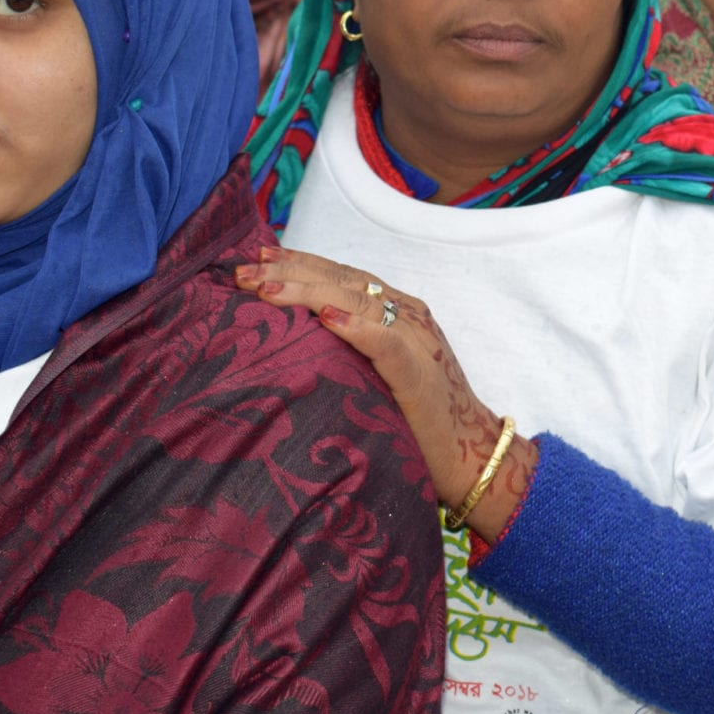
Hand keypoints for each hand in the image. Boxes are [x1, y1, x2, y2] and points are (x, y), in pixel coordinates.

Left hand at [235, 246, 535, 537]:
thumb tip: (290, 341)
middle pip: (343, 280)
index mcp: (397, 312)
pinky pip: (387, 342)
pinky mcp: (422, 372)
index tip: (254, 259)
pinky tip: (325, 316)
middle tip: (243, 272)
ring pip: (359, 301)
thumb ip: (348, 349)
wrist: (470, 455)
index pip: (341, 275)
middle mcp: (408, 315)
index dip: (299, 263)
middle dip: (291, 272)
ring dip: (308, 292)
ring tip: (267, 288)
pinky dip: (356, 327)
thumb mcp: (376, 374)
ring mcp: (418, 339)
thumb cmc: (416, 420)